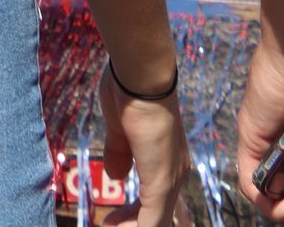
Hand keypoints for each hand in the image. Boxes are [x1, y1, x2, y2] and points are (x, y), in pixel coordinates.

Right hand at [99, 67, 190, 225]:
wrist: (141, 73)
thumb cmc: (130, 89)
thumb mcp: (119, 127)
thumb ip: (119, 152)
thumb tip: (117, 176)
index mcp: (167, 158)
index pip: (157, 199)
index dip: (133, 213)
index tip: (112, 216)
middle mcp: (175, 172)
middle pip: (159, 216)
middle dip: (131, 222)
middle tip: (109, 223)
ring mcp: (170, 180)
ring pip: (157, 223)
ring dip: (131, 226)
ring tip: (108, 226)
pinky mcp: (161, 184)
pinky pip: (151, 224)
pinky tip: (110, 226)